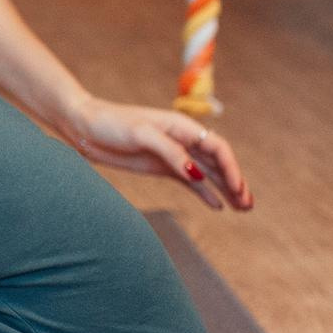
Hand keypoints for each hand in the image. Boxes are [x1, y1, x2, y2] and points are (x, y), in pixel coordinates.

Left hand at [62, 96, 253, 210]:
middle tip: (248, 205)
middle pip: (218, 162)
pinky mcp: (161, 167)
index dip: (231, 167)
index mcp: (181, 126)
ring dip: (225, 189)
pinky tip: (217, 206)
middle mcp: (183, 140)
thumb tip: (197, 173)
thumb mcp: (140, 134)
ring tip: (243, 208)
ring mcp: (173, 155)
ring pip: (207, 173)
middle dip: (235, 182)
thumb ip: (170, 152)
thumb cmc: (111, 123)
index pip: (216, 146)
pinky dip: (205, 193)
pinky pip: (190, 181)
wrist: (84, 127)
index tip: (238, 188)